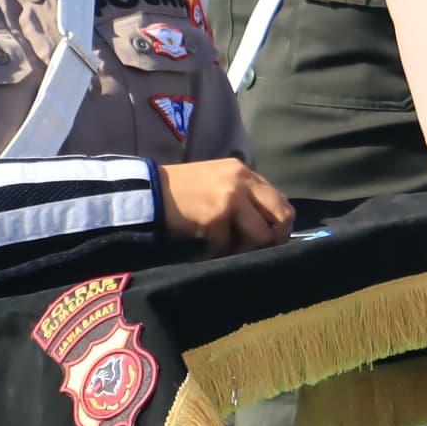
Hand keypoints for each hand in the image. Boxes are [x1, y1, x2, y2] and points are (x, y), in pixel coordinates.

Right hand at [160, 159, 293, 255]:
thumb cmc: (180, 191)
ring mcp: (230, 198)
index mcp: (244, 172)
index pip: (280, 201)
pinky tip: (200, 250)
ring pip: (260, 236)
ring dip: (243, 250)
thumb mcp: (217, 183)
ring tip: (223, 250)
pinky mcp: (215, 217)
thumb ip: (242, 196)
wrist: (144, 192)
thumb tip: (266, 225)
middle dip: (274, 240)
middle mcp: (242, 180)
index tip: (270, 241)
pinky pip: (226, 247)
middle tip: (258, 253)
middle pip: (282, 216)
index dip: (279, 225)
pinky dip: (213, 254)